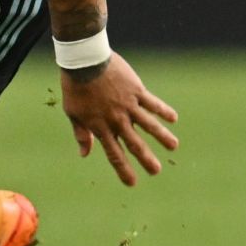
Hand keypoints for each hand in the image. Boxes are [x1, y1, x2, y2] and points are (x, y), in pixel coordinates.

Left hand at [60, 51, 178, 186]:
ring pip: (149, 124)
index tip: (132, 183)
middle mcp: (117, 119)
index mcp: (101, 127)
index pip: (114, 154)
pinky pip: (153, 103)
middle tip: (156, 171)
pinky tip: (173, 119)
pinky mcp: (136, 90)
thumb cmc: (75, 88)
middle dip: (146, 159)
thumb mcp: (72, 113)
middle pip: (134, 144)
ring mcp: (128, 105)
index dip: (123, 169)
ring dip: (162, 136)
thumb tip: (84, 154)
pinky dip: (163, 111)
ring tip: (173, 147)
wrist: (84, 62)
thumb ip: (82, 134)